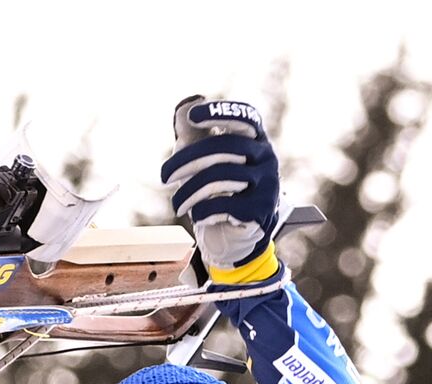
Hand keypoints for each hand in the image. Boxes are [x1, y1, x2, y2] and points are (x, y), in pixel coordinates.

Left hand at [159, 96, 280, 276]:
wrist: (233, 232)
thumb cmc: (216, 188)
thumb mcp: (201, 158)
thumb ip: (194, 132)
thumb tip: (188, 103)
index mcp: (254, 139)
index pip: (244, 118)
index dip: (220, 114)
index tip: (193, 117)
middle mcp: (266, 157)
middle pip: (224, 148)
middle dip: (186, 161)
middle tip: (164, 176)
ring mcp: (267, 183)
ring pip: (221, 178)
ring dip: (190, 192)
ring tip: (177, 204)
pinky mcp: (261, 210)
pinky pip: (226, 205)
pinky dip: (203, 211)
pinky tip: (197, 216)